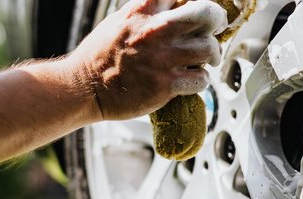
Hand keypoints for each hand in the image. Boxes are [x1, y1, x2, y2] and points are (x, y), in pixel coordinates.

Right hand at [67, 0, 226, 120]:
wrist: (85, 87)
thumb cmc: (102, 55)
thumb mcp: (121, 20)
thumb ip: (147, 12)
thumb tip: (173, 7)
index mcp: (143, 9)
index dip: (197, 0)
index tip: (201, 11)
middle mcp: (155, 30)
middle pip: (206, 13)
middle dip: (216, 22)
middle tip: (213, 32)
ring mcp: (162, 58)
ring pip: (209, 48)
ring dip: (211, 56)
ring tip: (205, 61)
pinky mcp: (166, 85)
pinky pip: (201, 79)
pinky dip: (201, 81)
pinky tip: (192, 81)